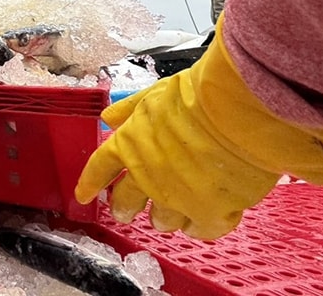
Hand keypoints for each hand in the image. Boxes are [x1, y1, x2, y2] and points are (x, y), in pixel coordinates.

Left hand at [75, 18, 322, 239]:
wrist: (238, 112)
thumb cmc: (200, 95)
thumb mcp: (157, 93)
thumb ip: (131, 109)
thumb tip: (108, 118)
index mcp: (129, 144)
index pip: (101, 168)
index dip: (90, 183)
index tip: (83, 195)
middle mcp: (146, 176)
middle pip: (127, 202)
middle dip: (125, 207)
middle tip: (127, 212)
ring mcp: (176, 198)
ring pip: (162, 219)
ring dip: (163, 218)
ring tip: (168, 218)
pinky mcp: (210, 213)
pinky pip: (201, 229)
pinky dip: (201, 225)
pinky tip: (204, 220)